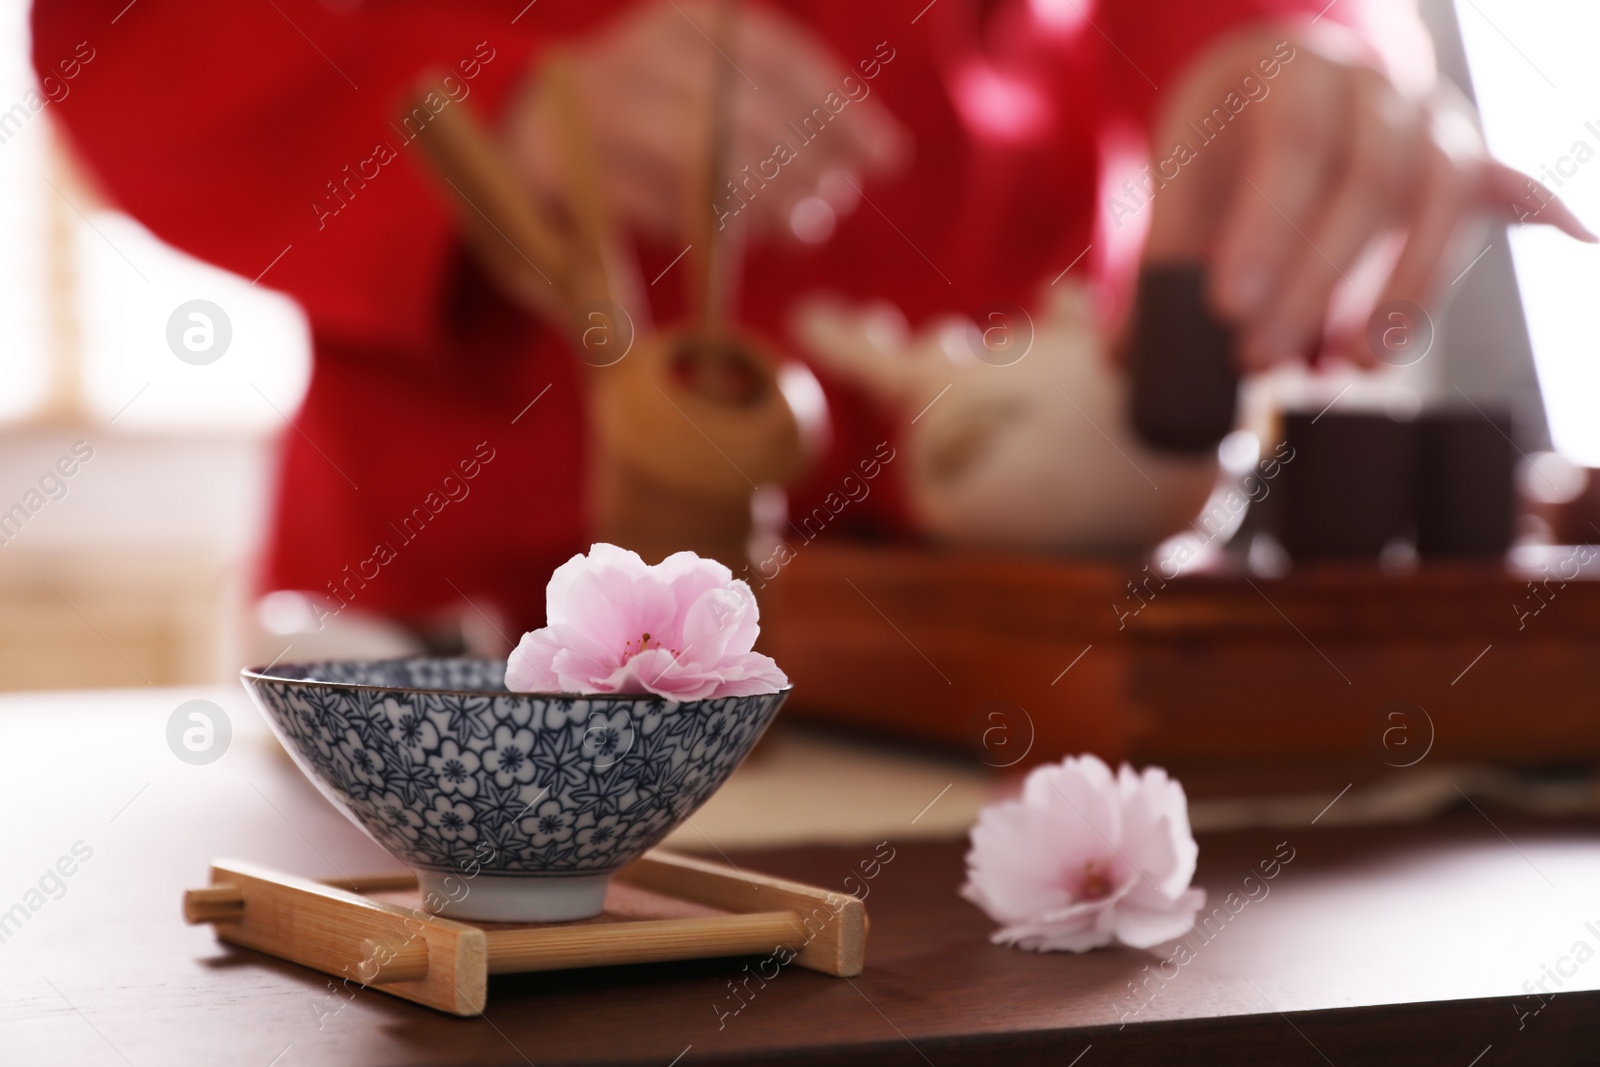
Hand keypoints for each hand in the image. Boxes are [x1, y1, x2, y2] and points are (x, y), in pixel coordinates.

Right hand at [506, 0, 907, 242]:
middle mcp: (636, 51)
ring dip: (763, 204)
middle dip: (800, 165)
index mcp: (685, 18)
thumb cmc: (660, 112)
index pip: (776, 54)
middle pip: (742, 111)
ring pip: (700, 161)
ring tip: (801, 226)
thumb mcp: (724, 86)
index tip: (888, 158)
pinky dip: (710, 227)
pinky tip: (745, 235)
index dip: (839, 109)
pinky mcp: (567, 171)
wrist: (541, 133)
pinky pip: (657, 206)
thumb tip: (885, 156)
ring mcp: (596, 111)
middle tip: (833, 203)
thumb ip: (798, 111)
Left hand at [1141, 22, 1594, 370]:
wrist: (1282, 76)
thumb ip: (1162, 258)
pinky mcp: (1467, 161)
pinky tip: (1581, 236)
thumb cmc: (1227, 137)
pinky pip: (1513, 182)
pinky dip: (1548, 208)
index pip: (1291, 149)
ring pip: (1440, 196)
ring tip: (1357, 367)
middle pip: (1367, 181)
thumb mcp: (1182, 176)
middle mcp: (1377, 86)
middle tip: (1260, 361)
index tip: (1225, 309)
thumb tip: (1126, 361)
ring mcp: (1432, 120)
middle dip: (1315, 282)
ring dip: (1407, 287)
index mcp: (1294, 73)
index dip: (1263, 231)